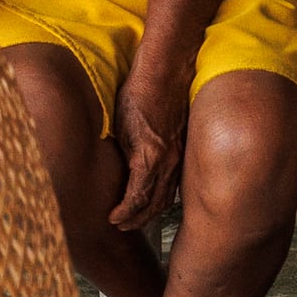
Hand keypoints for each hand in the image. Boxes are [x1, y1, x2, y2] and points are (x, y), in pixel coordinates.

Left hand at [116, 58, 194, 230]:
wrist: (167, 71)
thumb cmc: (139, 92)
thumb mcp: (121, 126)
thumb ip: (126, 154)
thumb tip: (125, 172)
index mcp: (149, 158)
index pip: (136, 199)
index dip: (124, 213)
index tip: (113, 219)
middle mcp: (168, 162)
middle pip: (154, 204)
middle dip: (138, 219)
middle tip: (124, 226)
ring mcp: (178, 155)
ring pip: (167, 194)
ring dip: (152, 210)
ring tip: (139, 217)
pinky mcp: (183, 148)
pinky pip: (175, 180)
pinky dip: (164, 194)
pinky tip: (157, 195)